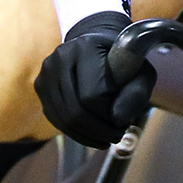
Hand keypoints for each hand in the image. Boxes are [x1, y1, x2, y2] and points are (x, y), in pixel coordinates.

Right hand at [34, 12, 155, 145]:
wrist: (98, 43)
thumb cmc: (123, 61)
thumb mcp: (142, 72)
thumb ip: (137, 93)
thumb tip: (119, 120)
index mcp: (86, 47)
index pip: (92, 96)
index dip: (109, 117)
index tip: (125, 123)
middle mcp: (61, 57)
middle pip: (75, 111)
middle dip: (98, 131)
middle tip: (116, 137)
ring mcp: (47, 71)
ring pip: (63, 118)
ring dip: (87, 136)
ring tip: (106, 138)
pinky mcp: (40, 85)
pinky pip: (55, 118)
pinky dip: (74, 132)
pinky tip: (91, 134)